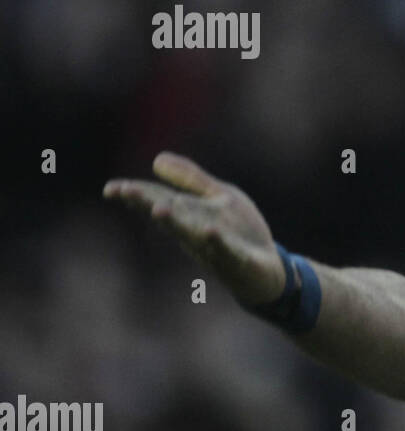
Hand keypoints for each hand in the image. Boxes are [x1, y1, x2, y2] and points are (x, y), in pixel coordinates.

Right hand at [103, 152, 285, 305]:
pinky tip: (210, 231)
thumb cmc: (240, 232)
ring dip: (175, 222)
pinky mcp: (240, 261)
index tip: (110, 188)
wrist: (269, 271)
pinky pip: (227, 252)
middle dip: (148, 204)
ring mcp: (216, 248)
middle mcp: (196, 231)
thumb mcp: (218, 197)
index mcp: (189, 215)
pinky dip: (218, 242)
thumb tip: (156, 159)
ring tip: (158, 209)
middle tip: (126, 192)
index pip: (159, 200)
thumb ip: (190, 179)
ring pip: (192, 234)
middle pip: (170, 216)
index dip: (137, 195)